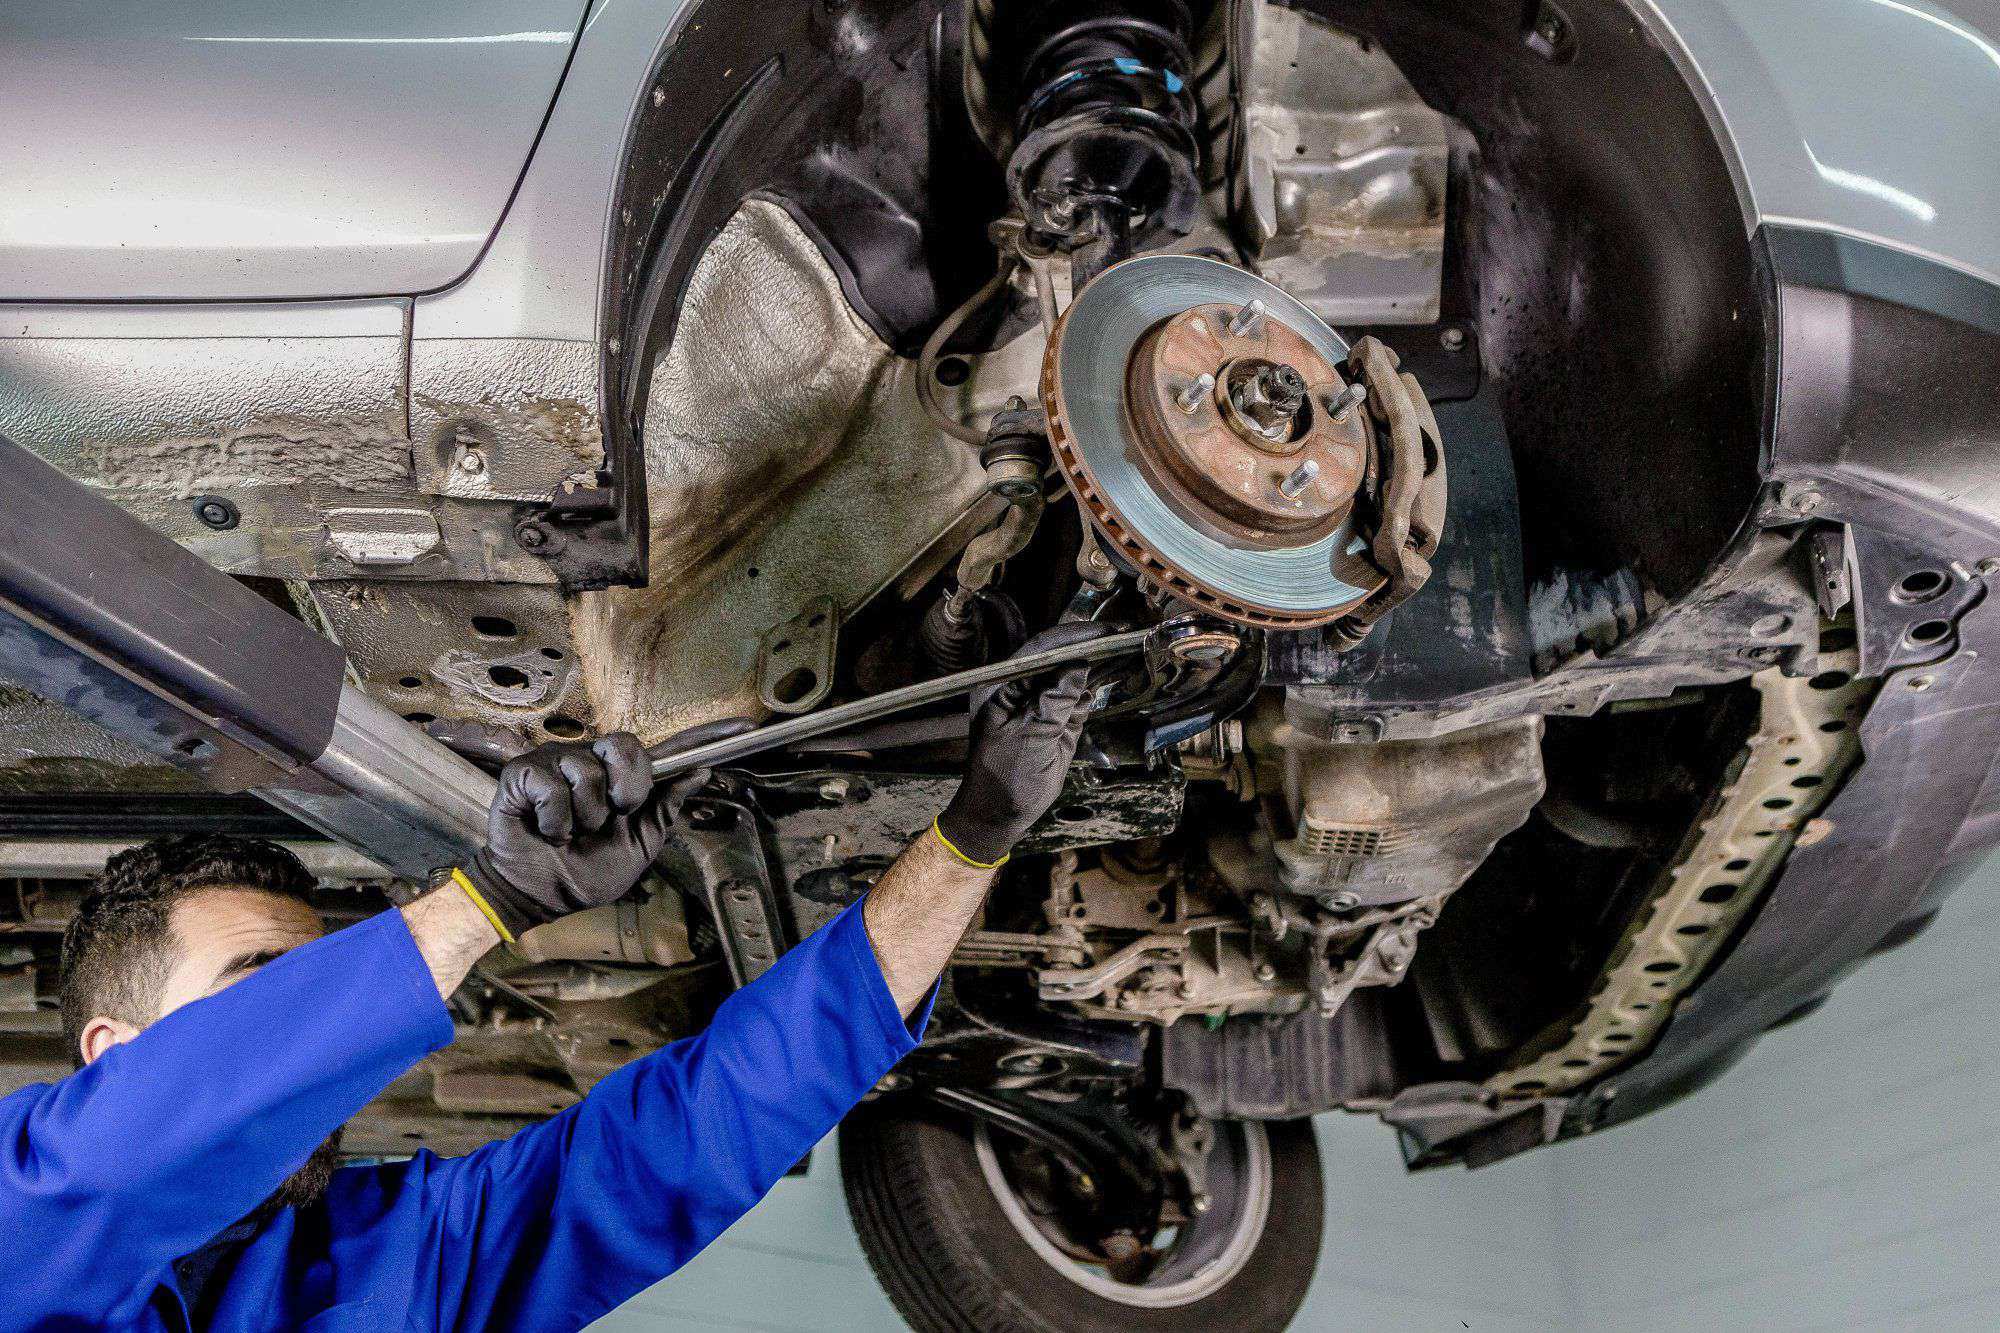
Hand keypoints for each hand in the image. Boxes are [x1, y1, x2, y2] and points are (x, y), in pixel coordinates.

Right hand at [462, 733, 693, 938]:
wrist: (545, 895)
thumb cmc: (587, 871)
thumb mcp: (640, 844)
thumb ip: (665, 808)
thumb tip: (700, 773)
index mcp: (616, 774)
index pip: (648, 749)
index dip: (679, 748)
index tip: (731, 734)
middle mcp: (587, 759)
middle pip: (622, 746)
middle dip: (624, 791)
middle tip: (609, 818)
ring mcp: (554, 761)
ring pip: (586, 772)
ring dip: (584, 817)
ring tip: (573, 831)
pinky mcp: (524, 773)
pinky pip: (552, 787)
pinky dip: (555, 822)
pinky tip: (549, 830)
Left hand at [935, 623, 1110, 865]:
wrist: (1000, 812)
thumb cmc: (1005, 776)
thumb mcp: (1031, 736)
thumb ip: (1054, 701)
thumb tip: (1078, 666)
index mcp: (1002, 685)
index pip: (1041, 650)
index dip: (1073, 638)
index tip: (1102, 632)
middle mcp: (1020, 688)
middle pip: (1058, 658)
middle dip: (1090, 647)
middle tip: (1121, 636)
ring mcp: (1038, 703)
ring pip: (1070, 676)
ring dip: (1097, 664)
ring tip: (1126, 649)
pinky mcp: (1054, 720)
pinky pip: (1076, 697)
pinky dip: (1093, 687)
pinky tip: (1115, 674)